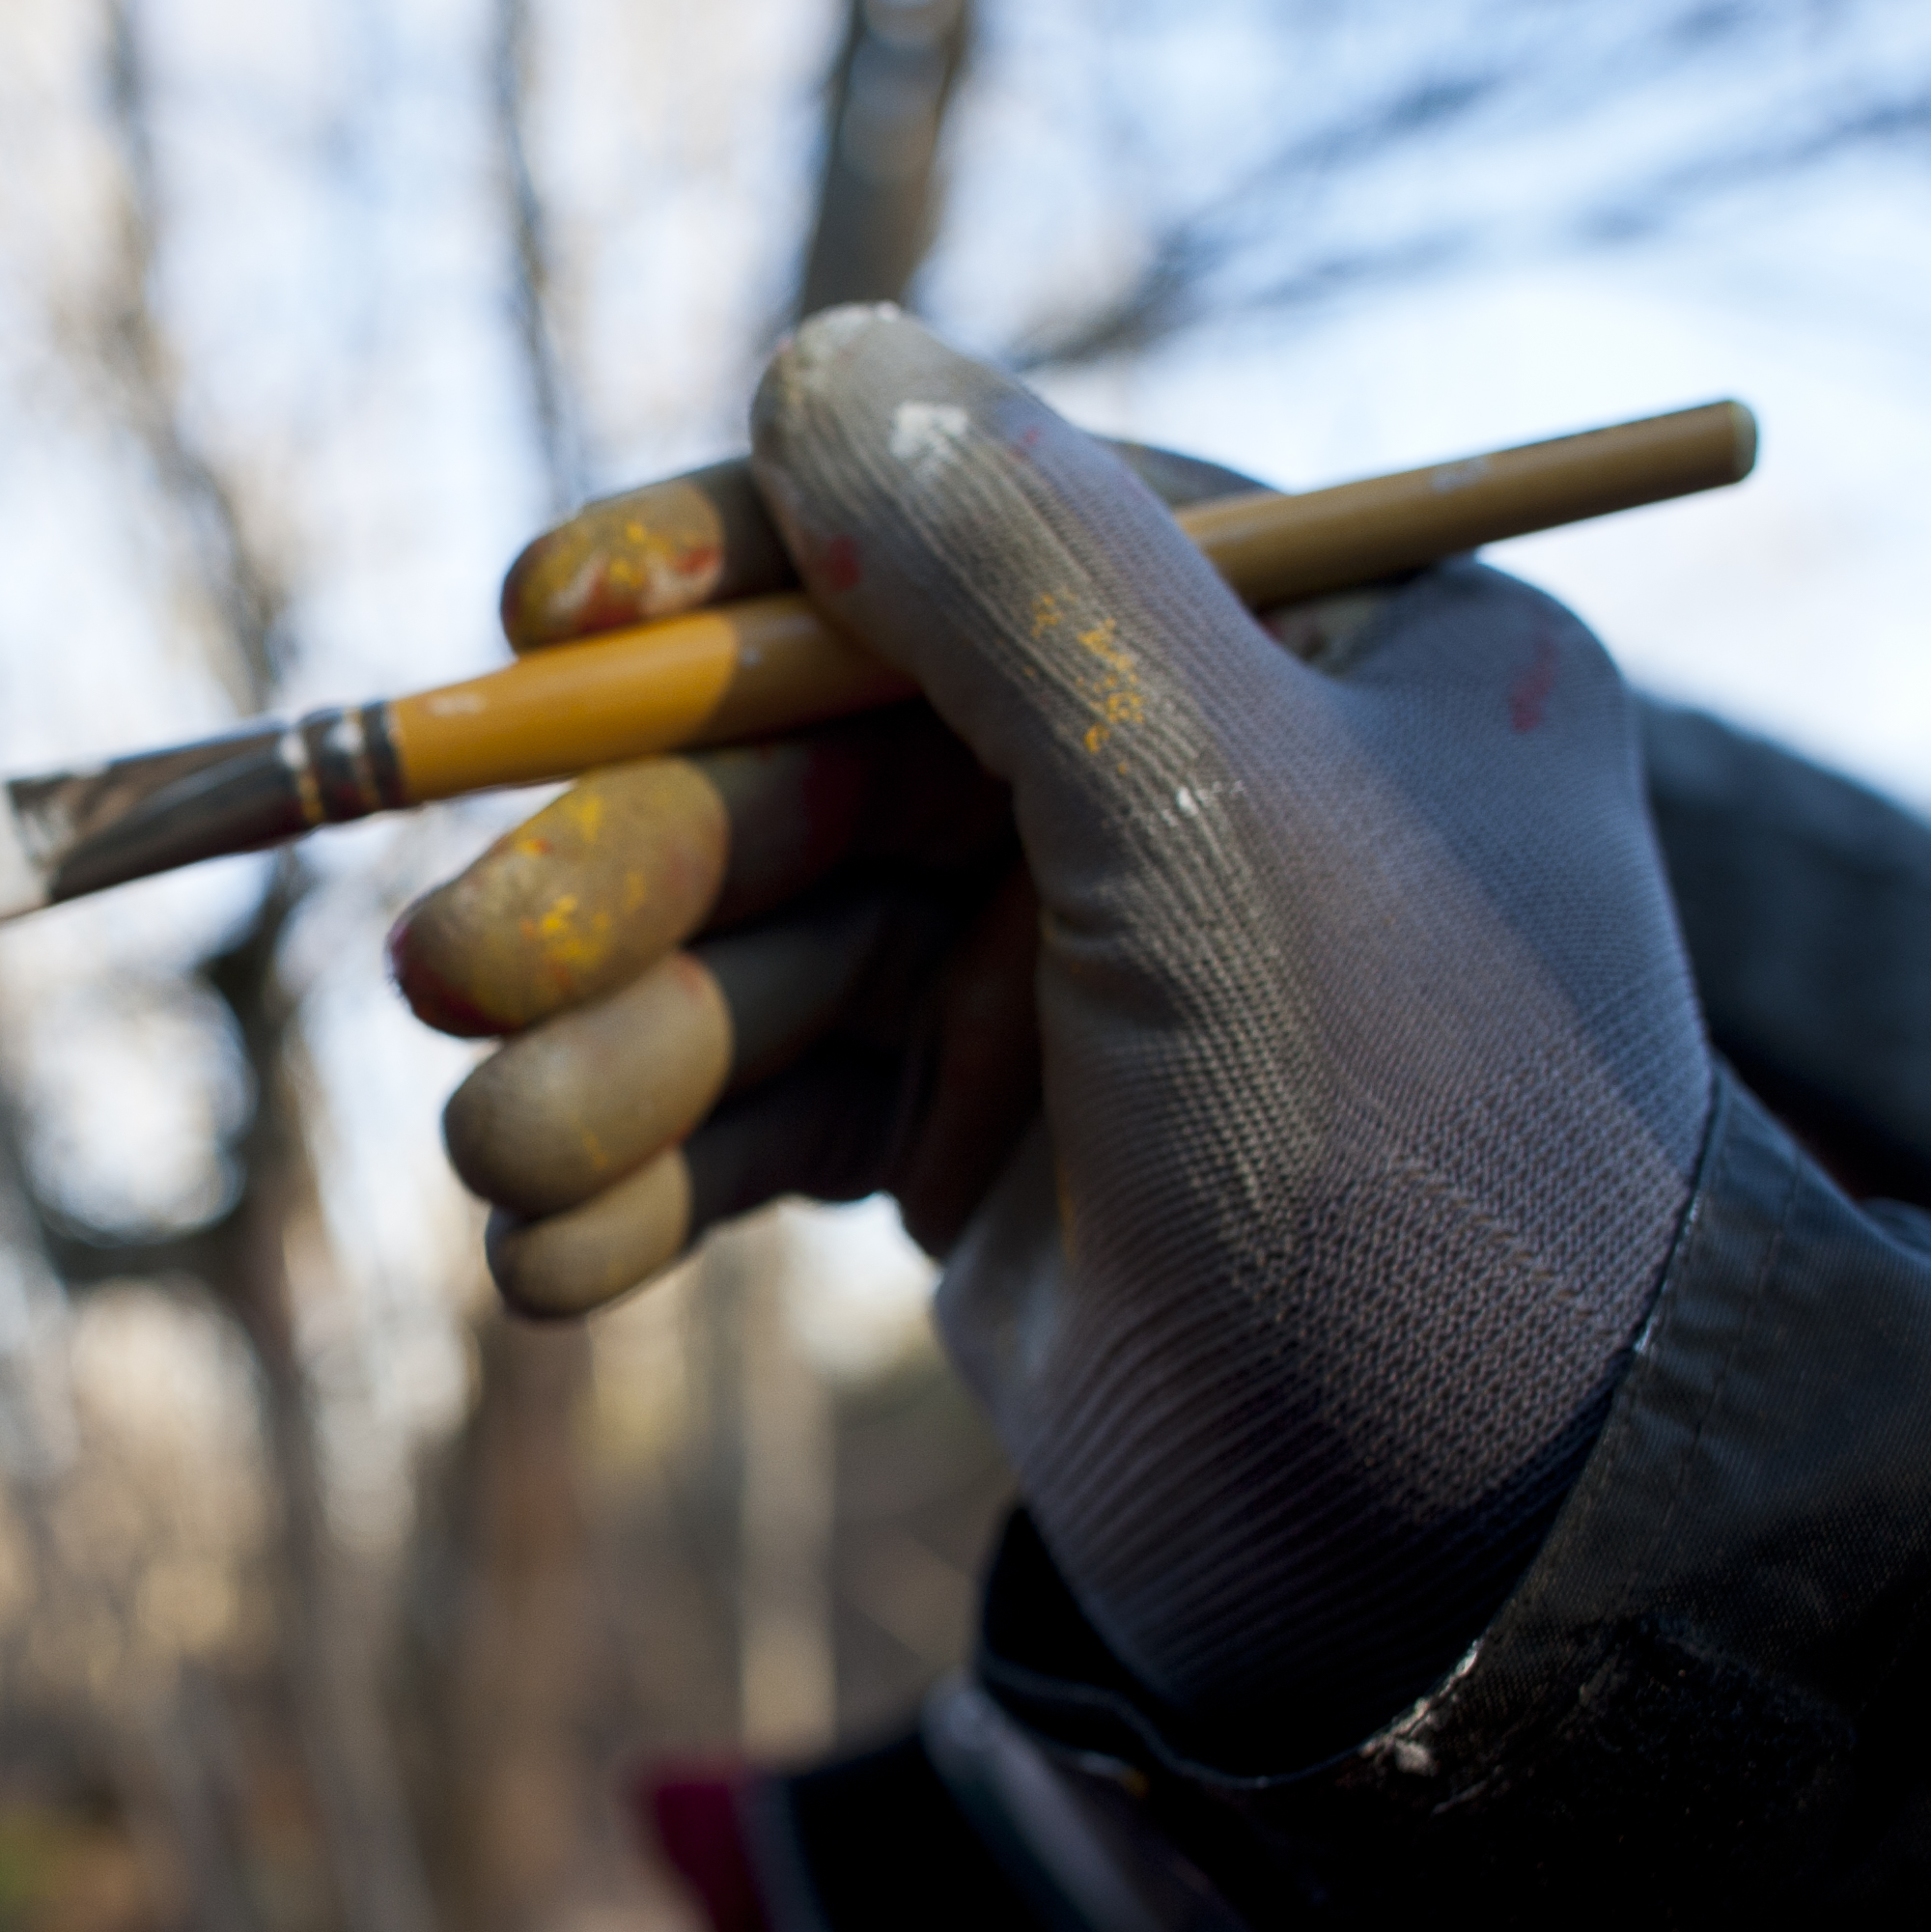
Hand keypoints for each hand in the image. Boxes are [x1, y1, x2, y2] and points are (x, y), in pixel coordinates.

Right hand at [408, 313, 1710, 1751]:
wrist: (1479, 1572)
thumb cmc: (1407, 1149)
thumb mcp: (1229, 807)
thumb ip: (1022, 569)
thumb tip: (823, 358)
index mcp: (1306, 648)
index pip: (968, 529)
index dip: (730, 566)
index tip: (542, 625)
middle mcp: (1184, 785)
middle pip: (817, 760)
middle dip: (628, 871)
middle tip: (451, 976)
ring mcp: (1072, 975)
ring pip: (769, 950)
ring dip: (614, 1052)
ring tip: (503, 1154)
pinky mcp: (987, 1154)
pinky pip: (775, 1116)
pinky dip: (657, 1180)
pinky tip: (552, 1262)